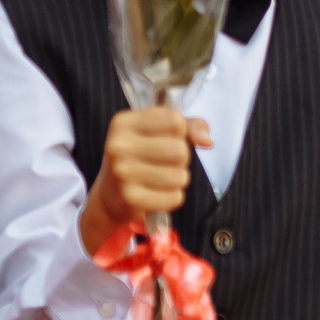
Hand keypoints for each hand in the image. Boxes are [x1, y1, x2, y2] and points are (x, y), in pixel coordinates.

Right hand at [78, 105, 211, 252]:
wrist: (112, 193)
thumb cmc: (144, 154)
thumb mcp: (162, 131)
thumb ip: (191, 126)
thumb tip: (207, 141)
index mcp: (124, 122)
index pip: (175, 120)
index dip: (179, 132)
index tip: (164, 138)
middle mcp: (118, 146)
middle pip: (179, 150)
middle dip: (181, 158)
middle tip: (164, 162)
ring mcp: (121, 173)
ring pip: (180, 176)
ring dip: (178, 178)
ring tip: (160, 177)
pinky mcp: (129, 198)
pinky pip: (174, 198)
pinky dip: (172, 197)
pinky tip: (156, 193)